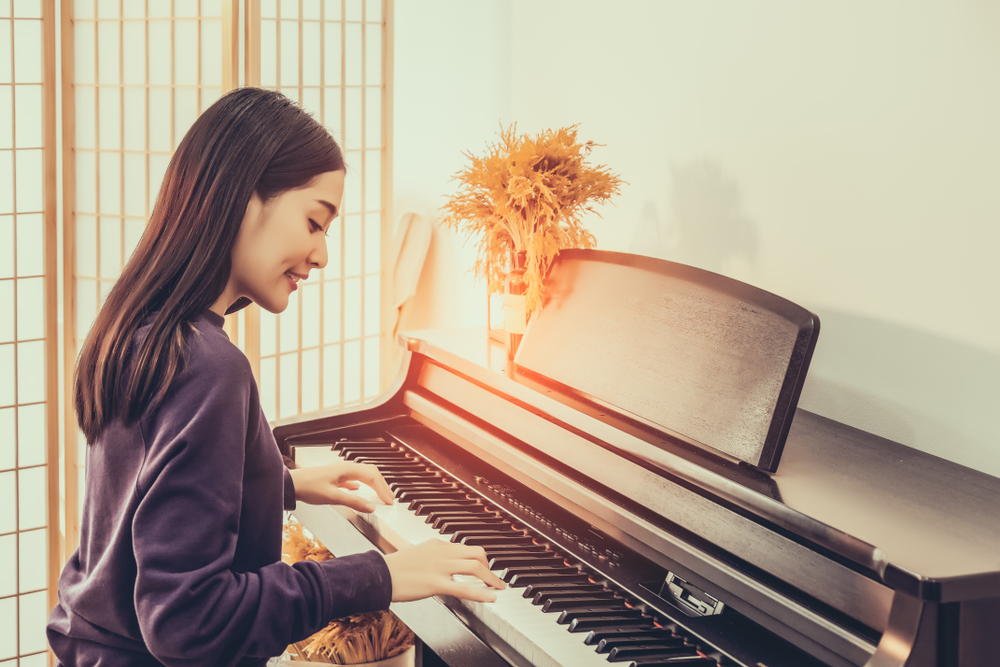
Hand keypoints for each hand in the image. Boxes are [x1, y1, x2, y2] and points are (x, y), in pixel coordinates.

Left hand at [289, 462, 393, 511]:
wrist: (291, 484)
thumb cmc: (308, 487)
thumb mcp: (332, 497)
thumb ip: (353, 502)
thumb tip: (370, 507)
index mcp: (347, 469)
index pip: (372, 477)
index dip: (383, 490)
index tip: (388, 502)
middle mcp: (345, 467)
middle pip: (370, 473)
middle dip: (382, 485)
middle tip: (389, 498)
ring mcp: (340, 471)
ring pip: (363, 475)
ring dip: (373, 484)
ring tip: (380, 494)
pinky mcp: (334, 477)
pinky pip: (353, 478)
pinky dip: (361, 484)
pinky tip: (359, 489)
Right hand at [383, 539, 506, 602]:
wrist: (378, 574)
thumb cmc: (393, 568)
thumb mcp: (417, 555)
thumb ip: (432, 558)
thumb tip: (443, 567)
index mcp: (437, 544)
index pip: (464, 547)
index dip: (478, 558)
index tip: (484, 566)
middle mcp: (442, 552)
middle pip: (476, 552)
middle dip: (489, 565)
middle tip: (493, 577)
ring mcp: (440, 567)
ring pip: (475, 567)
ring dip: (491, 578)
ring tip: (498, 588)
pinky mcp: (436, 583)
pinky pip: (464, 588)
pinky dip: (481, 593)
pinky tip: (491, 597)